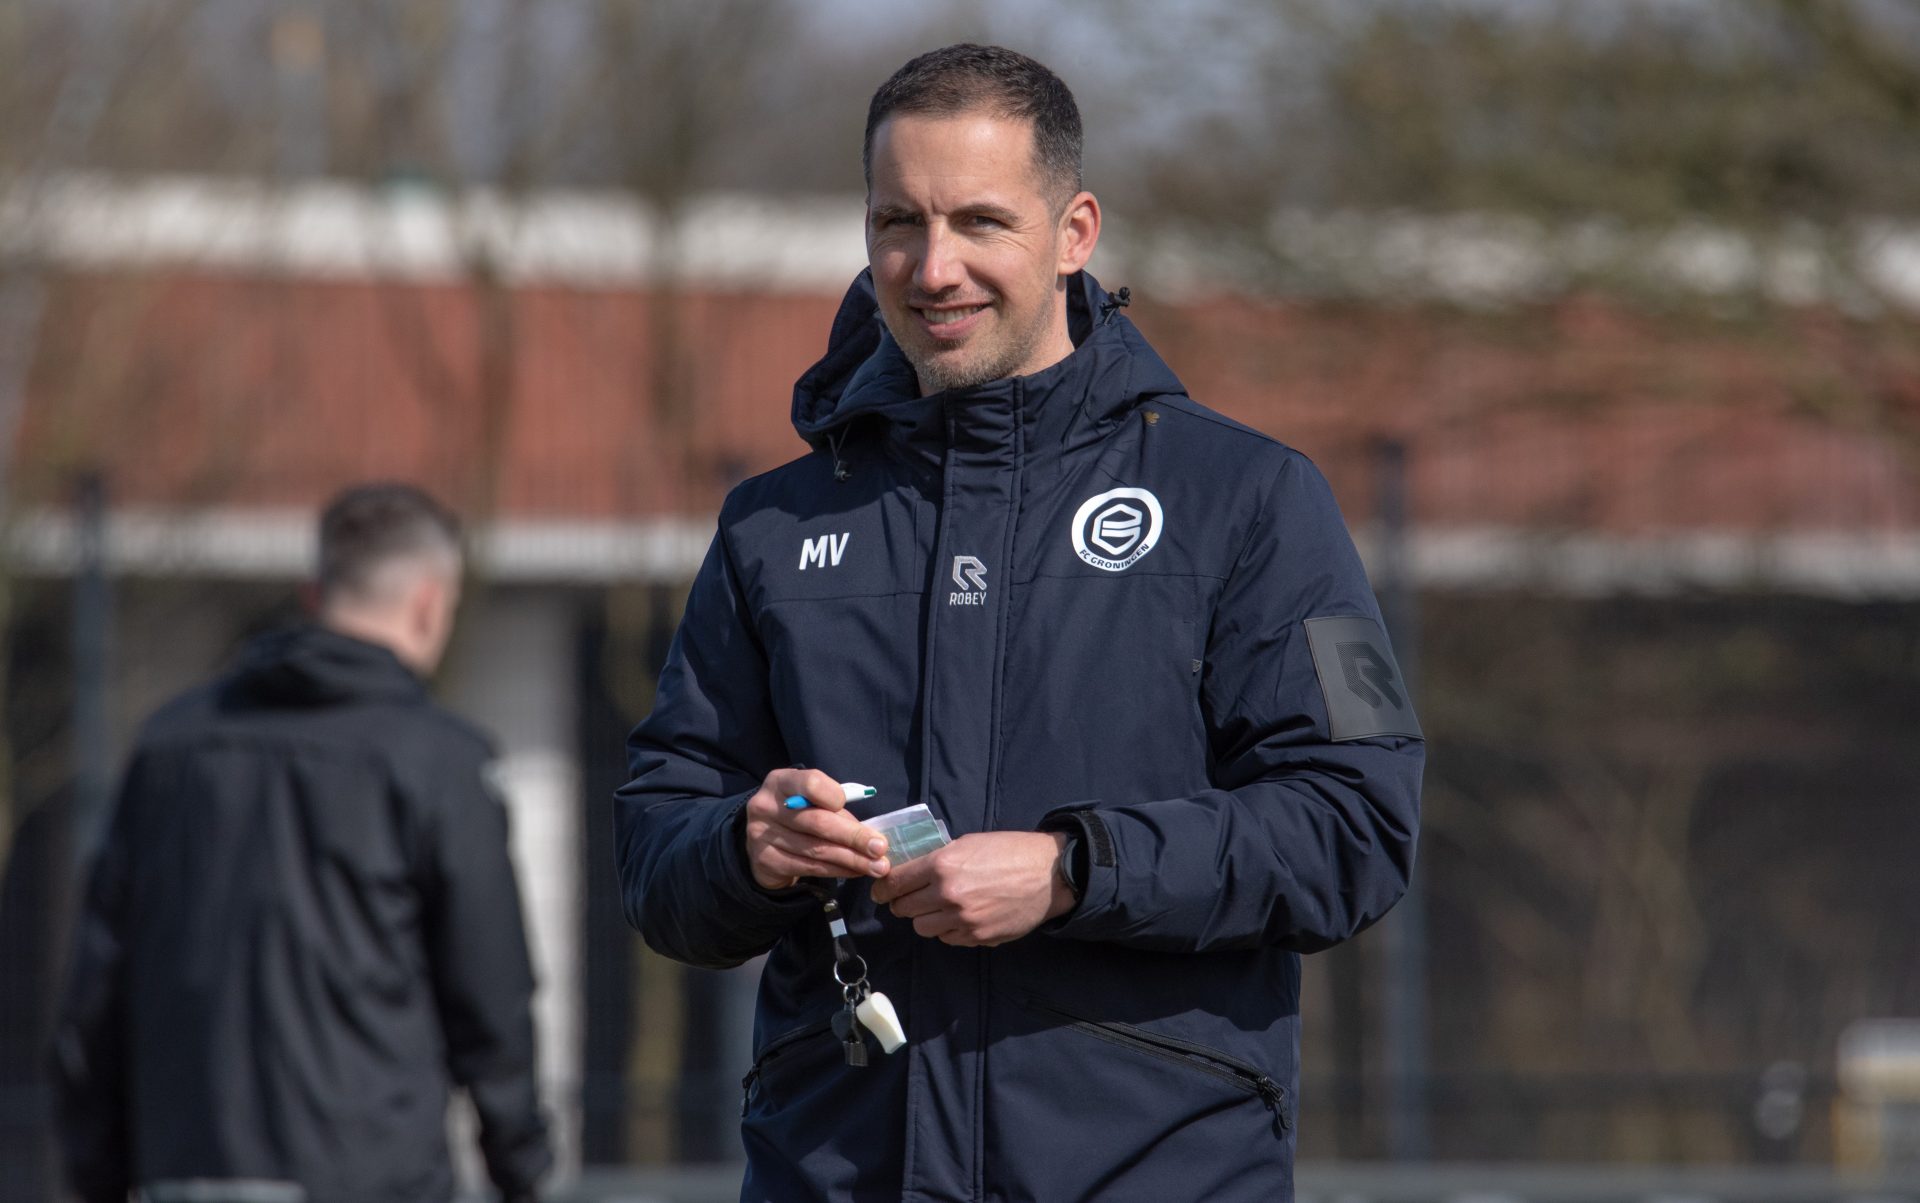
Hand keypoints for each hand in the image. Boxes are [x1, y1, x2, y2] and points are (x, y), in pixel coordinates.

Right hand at [742, 768, 890, 891]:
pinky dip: (837, 870)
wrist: (764, 841)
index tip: (857, 810)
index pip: (811, 783)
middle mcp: (766, 806)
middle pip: (817, 822)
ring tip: (876, 866)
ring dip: (851, 859)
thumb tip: (870, 834)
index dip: (836, 797)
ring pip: (816, 849)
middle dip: (854, 837)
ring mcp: (762, 835)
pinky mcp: (766, 861)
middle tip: (880, 848)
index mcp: (781, 781)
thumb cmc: (798, 814)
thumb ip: (835, 810)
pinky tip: (856, 871)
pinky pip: (810, 867)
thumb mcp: (811, 801)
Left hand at [869, 831, 1072, 946]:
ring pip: (922, 928)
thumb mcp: (967, 843)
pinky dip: (948, 929)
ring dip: (925, 918)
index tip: (881, 890)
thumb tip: (908, 873)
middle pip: (903, 908)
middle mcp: (948, 895)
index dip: (883, 888)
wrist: (1049, 874)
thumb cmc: (1008, 851)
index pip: (894, 883)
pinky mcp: (977, 937)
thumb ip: (936, 860)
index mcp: (942, 866)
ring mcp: (963, 920)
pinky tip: (960, 916)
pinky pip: (947, 938)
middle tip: (910, 898)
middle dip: (902, 903)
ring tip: (939, 907)